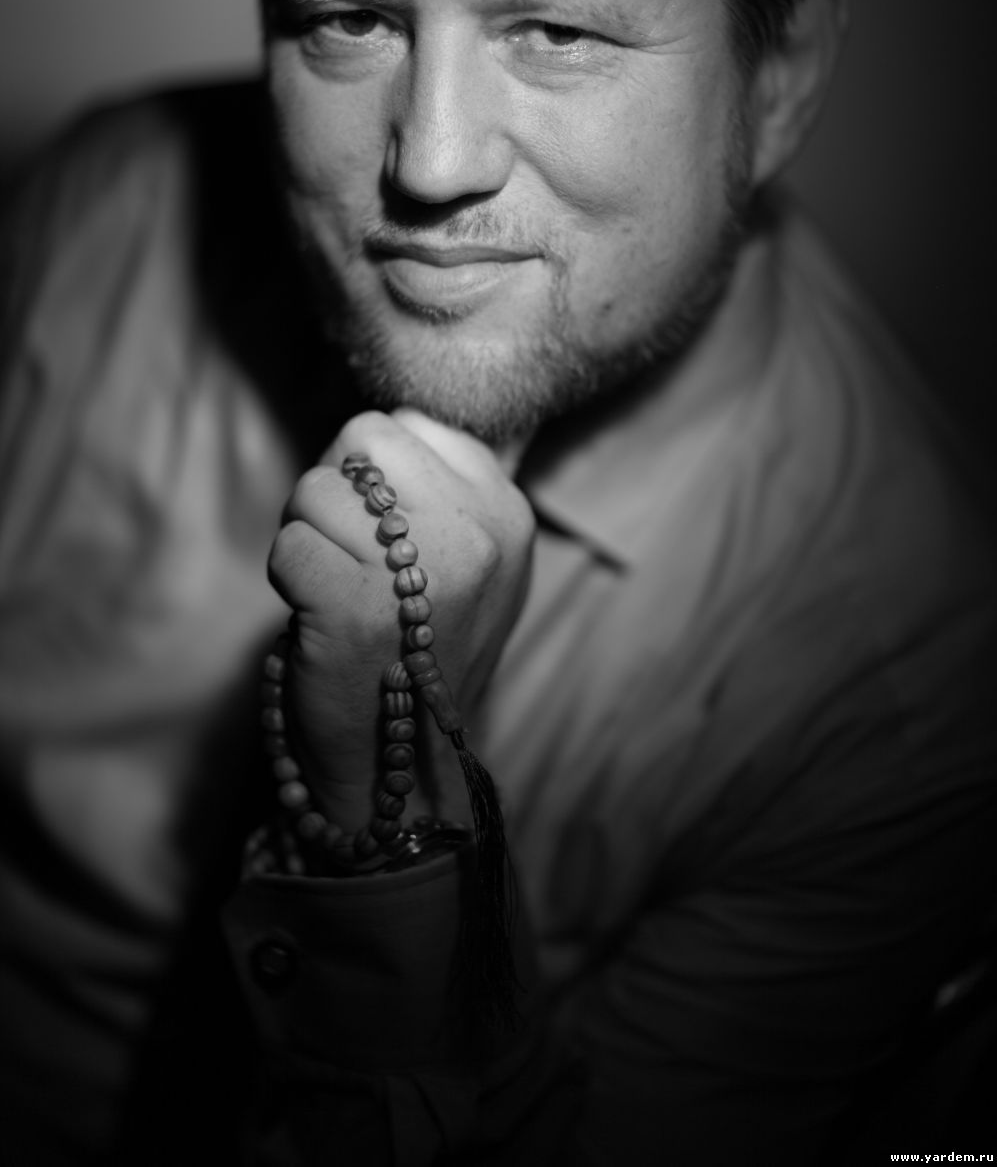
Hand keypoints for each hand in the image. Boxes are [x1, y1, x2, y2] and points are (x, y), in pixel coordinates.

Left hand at [267, 409, 535, 826]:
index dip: (371, 471)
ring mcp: (421, 571)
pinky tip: (318, 619)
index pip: (408, 424)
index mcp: (508, 512)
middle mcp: (476, 533)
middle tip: (346, 552)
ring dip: (306, 536)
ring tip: (337, 590)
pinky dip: (287, 580)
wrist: (401, 772)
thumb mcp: (470, 565)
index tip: (381, 530)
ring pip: (314, 489)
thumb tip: (373, 432)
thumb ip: (441, 493)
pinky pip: (287, 545)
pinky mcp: (356, 609)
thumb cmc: (417, 654)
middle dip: (333, 488)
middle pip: (361, 438)